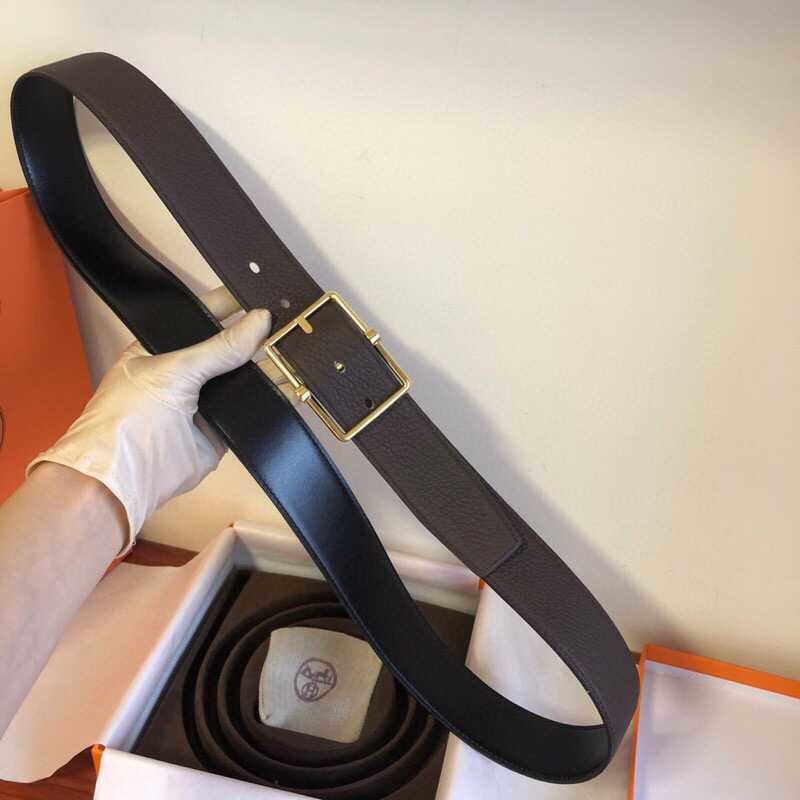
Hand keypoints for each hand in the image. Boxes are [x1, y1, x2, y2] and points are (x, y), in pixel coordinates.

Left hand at [27, 287, 286, 554]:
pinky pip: (250, 410)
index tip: (260, 294)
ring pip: (242, 379)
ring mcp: (203, 404)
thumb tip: (261, 320)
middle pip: (226, 349)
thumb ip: (220, 347)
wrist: (124, 477)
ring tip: (298, 348)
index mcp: (161, 349)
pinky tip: (292, 385)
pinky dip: (270, 400)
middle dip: (255, 337)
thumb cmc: (129, 416)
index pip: (200, 318)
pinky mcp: (221, 432)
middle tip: (289, 321)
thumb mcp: (175, 370)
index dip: (228, 305)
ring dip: (267, 367)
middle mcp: (184, 374)